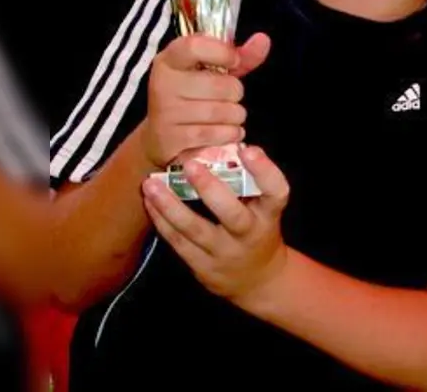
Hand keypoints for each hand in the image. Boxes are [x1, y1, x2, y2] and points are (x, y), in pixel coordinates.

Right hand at [138, 33, 270, 170]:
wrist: (159, 135)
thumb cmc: (191, 96)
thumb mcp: (212, 72)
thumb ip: (239, 56)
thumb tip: (263, 39)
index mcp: (170, 59)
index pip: (195, 47)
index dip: (223, 53)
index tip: (233, 62)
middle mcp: (163, 83)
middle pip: (221, 85)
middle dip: (236, 93)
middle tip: (229, 97)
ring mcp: (165, 112)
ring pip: (222, 112)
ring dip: (235, 116)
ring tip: (229, 115)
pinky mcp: (171, 138)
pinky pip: (215, 134)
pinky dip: (229, 133)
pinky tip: (227, 131)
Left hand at [142, 145, 290, 303]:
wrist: (257, 280)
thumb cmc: (259, 230)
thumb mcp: (265, 209)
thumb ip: (250, 182)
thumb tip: (228, 145)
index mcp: (269, 216)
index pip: (276, 193)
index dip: (264, 171)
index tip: (248, 149)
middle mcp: (249, 235)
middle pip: (232, 214)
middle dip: (210, 189)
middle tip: (190, 164)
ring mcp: (224, 253)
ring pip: (195, 230)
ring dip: (170, 205)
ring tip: (151, 183)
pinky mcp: (203, 266)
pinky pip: (178, 242)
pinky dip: (162, 221)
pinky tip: (150, 202)